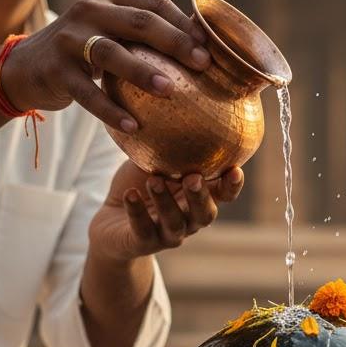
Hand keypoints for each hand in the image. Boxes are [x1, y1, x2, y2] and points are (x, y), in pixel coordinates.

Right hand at [0, 0, 211, 129]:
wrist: (27, 68)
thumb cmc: (86, 52)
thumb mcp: (112, 32)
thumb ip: (145, 33)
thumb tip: (203, 48)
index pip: (154, 4)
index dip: (184, 25)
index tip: (209, 49)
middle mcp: (88, 9)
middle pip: (139, 22)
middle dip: (174, 42)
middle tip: (201, 65)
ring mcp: (69, 38)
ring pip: (111, 53)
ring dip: (143, 71)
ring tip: (170, 90)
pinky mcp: (55, 69)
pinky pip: (87, 93)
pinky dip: (110, 110)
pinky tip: (133, 126)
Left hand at [88, 160, 244, 263]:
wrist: (110, 221)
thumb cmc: (139, 185)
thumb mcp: (154, 163)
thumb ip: (170, 147)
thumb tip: (181, 103)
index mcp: (198, 199)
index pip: (224, 195)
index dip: (232, 186)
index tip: (235, 170)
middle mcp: (189, 220)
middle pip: (205, 214)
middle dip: (200, 196)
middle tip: (192, 178)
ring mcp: (167, 234)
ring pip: (174, 223)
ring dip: (166, 202)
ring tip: (154, 180)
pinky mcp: (141, 243)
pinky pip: (142, 230)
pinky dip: (136, 211)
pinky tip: (130, 195)